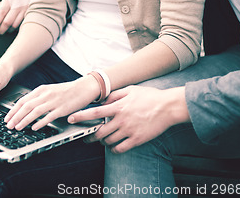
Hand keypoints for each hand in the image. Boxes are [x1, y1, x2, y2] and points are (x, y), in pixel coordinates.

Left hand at [0, 0, 32, 33]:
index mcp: (8, 1)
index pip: (0, 13)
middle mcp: (16, 5)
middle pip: (7, 21)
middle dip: (2, 29)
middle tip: (0, 31)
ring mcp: (24, 10)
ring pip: (15, 25)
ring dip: (9, 30)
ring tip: (7, 30)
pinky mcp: (30, 14)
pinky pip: (22, 24)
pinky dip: (18, 28)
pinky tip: (16, 27)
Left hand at [4, 75, 100, 130]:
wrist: (83, 88)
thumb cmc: (67, 91)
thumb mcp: (50, 91)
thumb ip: (38, 98)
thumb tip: (25, 107)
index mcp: (42, 89)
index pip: (23, 100)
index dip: (13, 110)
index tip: (6, 118)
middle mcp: (46, 94)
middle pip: (27, 106)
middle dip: (15, 116)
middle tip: (8, 125)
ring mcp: (54, 101)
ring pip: (35, 111)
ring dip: (24, 120)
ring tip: (18, 127)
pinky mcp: (62, 109)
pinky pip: (49, 116)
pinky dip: (40, 122)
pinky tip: (34, 128)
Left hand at [68, 85, 188, 153]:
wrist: (167, 107)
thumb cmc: (149, 96)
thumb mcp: (131, 90)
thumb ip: (115, 95)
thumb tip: (104, 100)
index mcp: (119, 106)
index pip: (94, 113)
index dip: (81, 116)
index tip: (71, 119)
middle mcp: (122, 120)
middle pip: (99, 132)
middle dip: (90, 136)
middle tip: (87, 137)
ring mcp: (129, 131)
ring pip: (108, 141)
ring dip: (103, 142)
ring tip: (103, 139)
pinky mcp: (137, 140)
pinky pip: (120, 149)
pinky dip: (114, 149)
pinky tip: (114, 145)